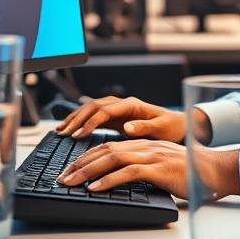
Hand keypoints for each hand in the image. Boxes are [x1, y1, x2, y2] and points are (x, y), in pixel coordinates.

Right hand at [55, 96, 199, 143]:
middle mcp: (123, 104)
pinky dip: (81, 121)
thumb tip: (127, 127)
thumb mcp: (161, 128)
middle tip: (63, 132)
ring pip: (92, 109)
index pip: (105, 110)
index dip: (91, 121)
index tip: (79, 134)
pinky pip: (95, 116)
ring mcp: (119, 110)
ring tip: (61, 130)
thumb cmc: (171, 127)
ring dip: (76, 118)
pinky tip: (70, 129)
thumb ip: (145, 127)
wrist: (178, 125)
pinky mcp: (117, 117)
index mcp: (133, 105)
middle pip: (94, 106)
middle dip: (77, 118)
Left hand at [56, 139, 239, 199]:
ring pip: (112, 158)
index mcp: (144, 144)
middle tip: (63, 177)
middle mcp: (145, 146)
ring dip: (88, 171)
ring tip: (71, 182)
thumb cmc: (191, 173)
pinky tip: (95, 187)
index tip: (70, 169)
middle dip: (80, 163)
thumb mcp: (162, 166)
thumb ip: (143, 168)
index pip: (109, 147)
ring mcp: (152, 155)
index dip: (86, 157)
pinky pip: (128, 172)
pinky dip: (109, 179)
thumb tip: (119, 179)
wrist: (215, 171)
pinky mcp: (159, 168)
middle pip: (105, 150)